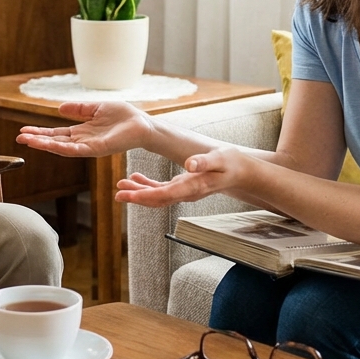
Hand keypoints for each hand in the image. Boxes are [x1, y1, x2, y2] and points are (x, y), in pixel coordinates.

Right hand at [16, 101, 153, 158]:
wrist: (143, 124)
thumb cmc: (124, 117)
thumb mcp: (96, 108)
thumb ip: (79, 109)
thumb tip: (59, 109)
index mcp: (82, 132)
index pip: (57, 134)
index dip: (41, 133)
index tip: (24, 131)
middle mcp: (83, 141)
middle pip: (55, 142)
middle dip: (37, 140)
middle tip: (19, 138)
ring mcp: (89, 147)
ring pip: (62, 147)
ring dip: (45, 145)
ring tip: (28, 141)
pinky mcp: (98, 150)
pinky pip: (77, 149)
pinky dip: (62, 147)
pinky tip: (50, 145)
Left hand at [114, 147, 246, 205]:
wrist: (241, 172)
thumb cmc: (232, 163)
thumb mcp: (220, 158)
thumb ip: (205, 162)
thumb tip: (190, 164)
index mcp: (193, 187)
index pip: (164, 195)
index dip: (144, 196)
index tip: (128, 195)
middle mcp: (186, 193)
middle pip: (157, 199)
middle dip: (136, 197)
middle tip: (118, 193)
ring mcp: (184, 191)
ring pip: (157, 196)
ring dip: (138, 191)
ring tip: (121, 185)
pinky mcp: (183, 187)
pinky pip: (162, 189)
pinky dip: (147, 185)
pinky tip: (136, 177)